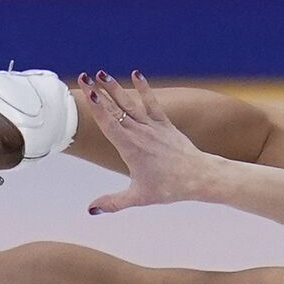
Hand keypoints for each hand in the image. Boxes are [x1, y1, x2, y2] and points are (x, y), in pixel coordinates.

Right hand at [79, 71, 220, 213]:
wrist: (199, 177)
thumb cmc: (169, 188)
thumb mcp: (139, 197)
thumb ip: (113, 203)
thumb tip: (90, 210)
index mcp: (130, 147)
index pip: (110, 123)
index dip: (98, 107)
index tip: (88, 92)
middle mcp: (140, 133)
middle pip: (116, 109)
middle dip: (99, 92)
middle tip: (83, 76)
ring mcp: (153, 127)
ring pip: (131, 103)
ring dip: (116, 87)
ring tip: (102, 73)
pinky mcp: (165, 124)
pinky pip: (153, 103)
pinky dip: (145, 89)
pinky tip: (137, 74)